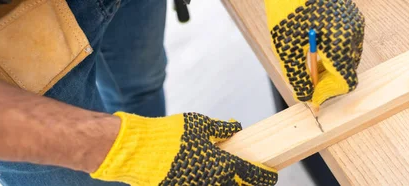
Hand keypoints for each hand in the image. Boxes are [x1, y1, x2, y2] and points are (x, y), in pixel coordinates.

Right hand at [90, 112, 277, 184]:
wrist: (137, 152)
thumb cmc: (168, 136)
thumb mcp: (199, 124)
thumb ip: (221, 128)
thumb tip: (235, 127)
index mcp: (222, 165)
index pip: (254, 176)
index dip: (266, 176)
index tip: (271, 174)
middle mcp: (213, 182)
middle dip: (250, 184)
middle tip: (253, 178)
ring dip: (228, 184)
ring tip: (228, 175)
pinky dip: (209, 182)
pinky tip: (206, 175)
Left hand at [265, 0, 364, 105]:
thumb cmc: (287, 11)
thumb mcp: (286, 49)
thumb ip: (298, 77)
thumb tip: (306, 97)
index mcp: (339, 44)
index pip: (347, 82)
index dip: (329, 93)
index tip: (313, 95)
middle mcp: (353, 34)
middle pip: (348, 70)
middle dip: (329, 80)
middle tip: (307, 81)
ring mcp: (354, 23)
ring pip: (348, 56)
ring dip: (331, 65)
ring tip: (308, 60)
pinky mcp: (351, 15)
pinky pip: (348, 42)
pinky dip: (334, 51)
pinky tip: (314, 46)